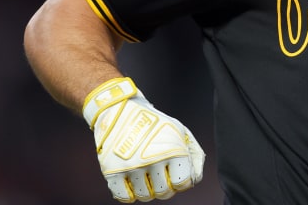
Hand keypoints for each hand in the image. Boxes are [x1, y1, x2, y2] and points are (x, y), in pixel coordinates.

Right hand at [82, 77, 204, 201]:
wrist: (119, 110)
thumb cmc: (153, 122)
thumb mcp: (179, 130)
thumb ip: (193, 155)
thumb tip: (194, 179)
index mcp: (173, 149)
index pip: (183, 183)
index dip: (180, 180)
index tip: (174, 173)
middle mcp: (153, 159)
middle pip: (164, 192)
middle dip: (164, 186)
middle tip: (159, 174)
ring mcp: (132, 166)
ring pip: (145, 196)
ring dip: (147, 189)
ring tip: (145, 174)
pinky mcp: (112, 170)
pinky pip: (124, 197)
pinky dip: (129, 194)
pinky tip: (131, 181)